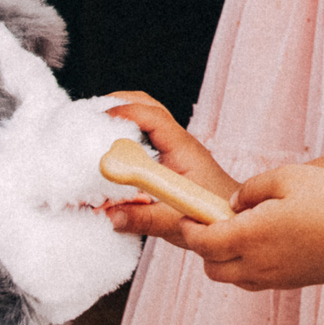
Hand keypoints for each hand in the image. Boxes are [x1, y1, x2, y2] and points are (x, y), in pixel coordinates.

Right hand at [102, 92, 238, 240]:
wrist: (233, 220)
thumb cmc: (212, 216)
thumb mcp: (174, 221)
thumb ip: (141, 219)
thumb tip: (109, 216)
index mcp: (182, 148)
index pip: (153, 116)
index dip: (124, 112)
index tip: (98, 118)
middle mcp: (178, 143)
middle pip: (148, 107)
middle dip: (118, 104)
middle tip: (90, 113)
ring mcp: (175, 149)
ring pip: (146, 120)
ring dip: (121, 118)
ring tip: (93, 128)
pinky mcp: (170, 161)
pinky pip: (146, 138)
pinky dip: (126, 137)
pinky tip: (109, 152)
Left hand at [179, 164, 323, 290]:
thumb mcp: (289, 177)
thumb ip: (252, 189)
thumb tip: (234, 203)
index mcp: (250, 237)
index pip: (203, 241)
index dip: (190, 228)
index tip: (189, 213)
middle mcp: (258, 265)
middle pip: (212, 268)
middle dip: (205, 247)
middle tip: (215, 222)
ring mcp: (277, 279)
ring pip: (234, 279)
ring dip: (226, 260)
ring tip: (242, 232)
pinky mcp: (295, 283)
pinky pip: (257, 281)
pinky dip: (249, 267)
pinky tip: (268, 243)